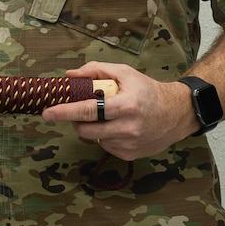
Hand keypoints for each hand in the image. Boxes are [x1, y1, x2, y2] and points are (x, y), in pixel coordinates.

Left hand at [44, 61, 197, 159]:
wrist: (176, 114)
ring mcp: (129, 144)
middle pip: (85, 129)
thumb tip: (70, 76)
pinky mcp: (130, 154)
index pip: (88, 110)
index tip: (48, 113)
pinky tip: (117, 126)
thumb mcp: (125, 73)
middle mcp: (128, 128)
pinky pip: (105, 146)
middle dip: (75, 120)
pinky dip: (104, 136)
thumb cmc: (148, 91)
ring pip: (94, 138)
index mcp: (126, 105)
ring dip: (92, 127)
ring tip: (107, 115)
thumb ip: (96, 70)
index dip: (65, 112)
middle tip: (80, 110)